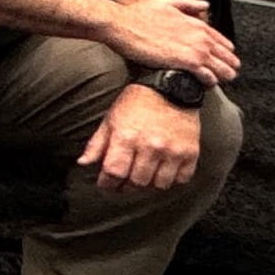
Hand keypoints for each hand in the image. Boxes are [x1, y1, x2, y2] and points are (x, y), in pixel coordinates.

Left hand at [80, 85, 206, 191]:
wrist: (171, 88)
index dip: (107, 184)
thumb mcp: (111, 120)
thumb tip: (83, 163)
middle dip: (126, 187)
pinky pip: (181, 179)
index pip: (114, 173)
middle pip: (136, 183)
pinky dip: (171, 180)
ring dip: (149, 185)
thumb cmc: (136, 103)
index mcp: (126, 137)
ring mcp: (172, 151)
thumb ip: (97, 144)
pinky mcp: (191, 152)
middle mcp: (150, 146)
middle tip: (123, 183)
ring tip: (143, 176)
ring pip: (159, 185)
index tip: (106, 185)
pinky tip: (163, 171)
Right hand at [106, 0, 239, 82]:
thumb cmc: (137, 15)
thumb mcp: (166, 3)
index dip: (225, 51)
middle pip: (226, 56)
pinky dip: (210, 81)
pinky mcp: (185, 63)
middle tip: (228, 73)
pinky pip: (208, 76)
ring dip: (224, 75)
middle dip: (229, 65)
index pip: (222, 40)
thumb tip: (205, 6)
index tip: (225, 57)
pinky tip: (208, 84)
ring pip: (221, 68)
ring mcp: (195, 50)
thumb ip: (189, 4)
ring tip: (222, 80)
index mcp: (196, 24)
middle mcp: (200, 37)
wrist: (121, 25)